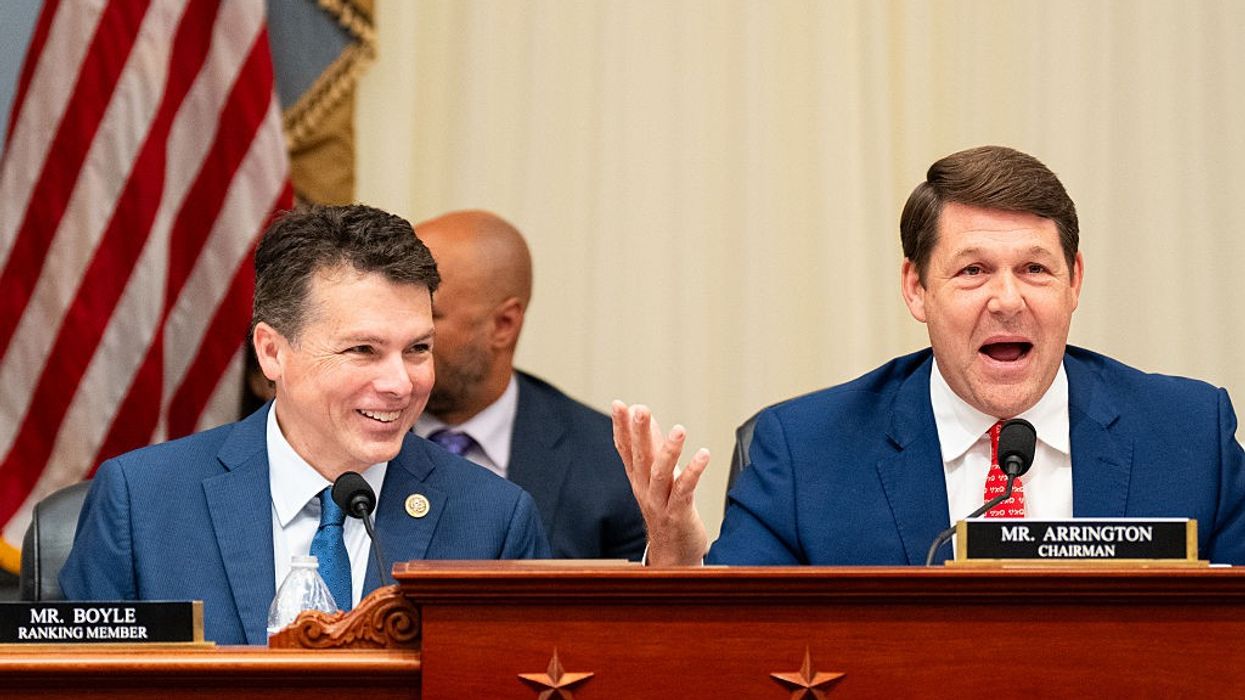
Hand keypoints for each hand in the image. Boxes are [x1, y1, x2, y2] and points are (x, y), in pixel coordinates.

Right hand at [611, 401, 709, 565]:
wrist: (673, 556)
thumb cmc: (666, 511)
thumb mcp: (657, 478)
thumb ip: (652, 450)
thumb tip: (648, 421)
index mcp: (638, 479)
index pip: (625, 450)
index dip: (621, 427)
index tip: (618, 405)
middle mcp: (645, 490)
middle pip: (640, 458)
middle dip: (639, 433)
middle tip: (640, 409)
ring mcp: (660, 503)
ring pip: (661, 474)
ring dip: (668, 451)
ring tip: (679, 429)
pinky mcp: (679, 514)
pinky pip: (685, 491)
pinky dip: (694, 472)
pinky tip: (704, 454)